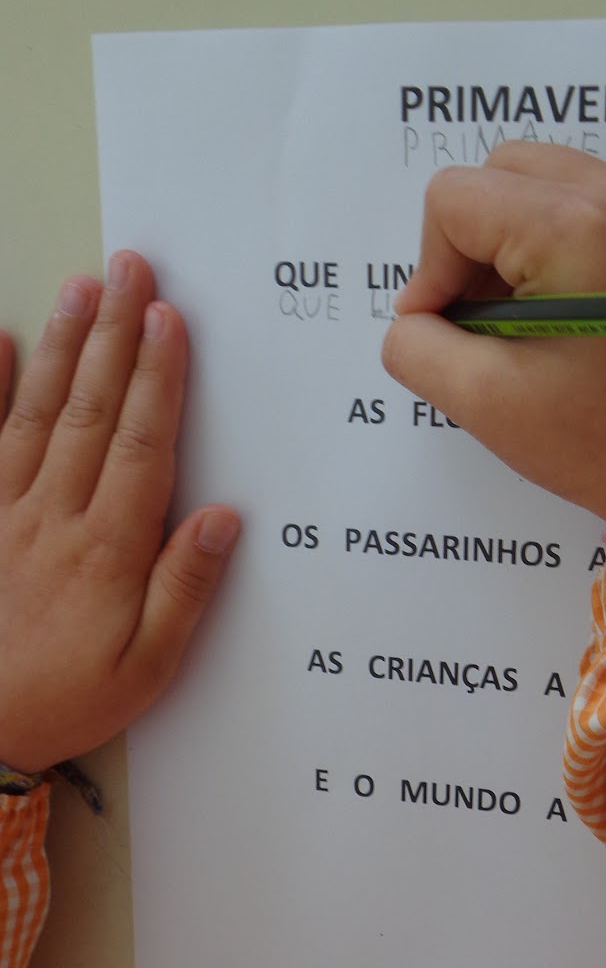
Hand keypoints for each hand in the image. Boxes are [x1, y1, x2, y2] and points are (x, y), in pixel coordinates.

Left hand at [0, 253, 239, 775]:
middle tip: (130, 268)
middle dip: (115, 336)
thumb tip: (222, 516)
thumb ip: (184, 588)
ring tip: (81, 288)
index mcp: (106, 550)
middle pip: (89, 410)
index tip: (169, 318)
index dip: (158, 378)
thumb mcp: (148, 666)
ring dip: (62, 346)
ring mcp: (2, 511)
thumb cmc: (67, 699)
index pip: (139, 445)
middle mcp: (51, 516)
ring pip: (34, 412)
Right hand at [381, 144, 605, 532]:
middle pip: (499, 170)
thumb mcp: (484, 401)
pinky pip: (582, 196)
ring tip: (524, 319)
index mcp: (582, 227)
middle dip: (473, 244)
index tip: (453, 330)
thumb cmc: (603, 444)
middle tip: (486, 323)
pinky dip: (553, 239)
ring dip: (510, 239)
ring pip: (539, 177)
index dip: (434, 267)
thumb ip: (415, 344)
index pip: (455, 199)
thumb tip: (415, 311)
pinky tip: (561, 307)